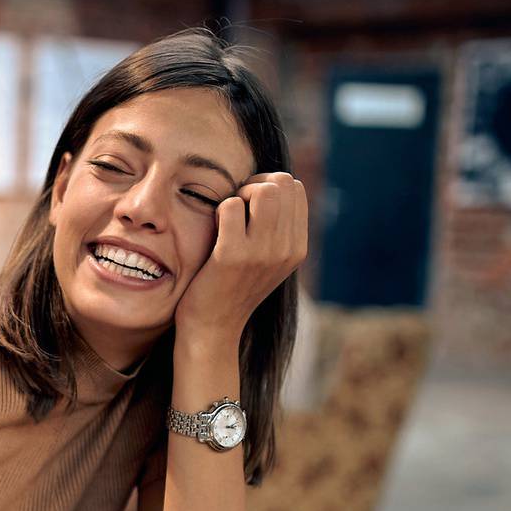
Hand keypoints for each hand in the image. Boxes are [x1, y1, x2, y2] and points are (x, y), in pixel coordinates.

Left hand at [175, 172, 306, 347]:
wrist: (213, 328)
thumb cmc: (233, 286)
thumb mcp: (267, 259)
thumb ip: (276, 228)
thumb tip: (272, 183)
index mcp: (297, 248)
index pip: (295, 188)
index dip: (269, 185)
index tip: (250, 204)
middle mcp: (286, 249)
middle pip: (282, 183)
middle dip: (254, 185)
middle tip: (236, 206)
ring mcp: (262, 253)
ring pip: (263, 190)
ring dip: (239, 194)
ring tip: (227, 216)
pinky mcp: (232, 256)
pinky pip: (231, 206)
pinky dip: (219, 209)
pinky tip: (215, 229)